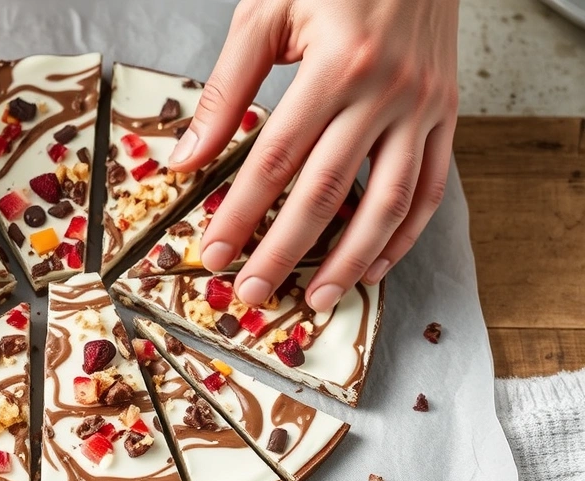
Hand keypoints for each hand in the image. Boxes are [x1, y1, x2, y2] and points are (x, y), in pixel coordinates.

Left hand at [169, 0, 458, 311]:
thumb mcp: (267, 13)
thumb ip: (227, 89)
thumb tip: (189, 159)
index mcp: (336, 65)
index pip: (276, 159)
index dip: (242, 213)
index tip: (215, 253)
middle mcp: (386, 93)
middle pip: (327, 192)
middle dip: (284, 250)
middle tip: (253, 292)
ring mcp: (423, 108)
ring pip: (388, 203)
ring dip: (350, 259)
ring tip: (316, 297)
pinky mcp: (445, 115)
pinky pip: (429, 188)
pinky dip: (404, 233)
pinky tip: (375, 263)